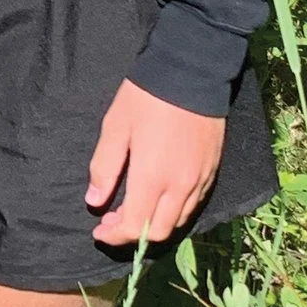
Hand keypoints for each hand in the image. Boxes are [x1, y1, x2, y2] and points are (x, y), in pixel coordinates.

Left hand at [85, 80, 225, 247]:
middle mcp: (180, 187)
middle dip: (132, 235)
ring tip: (133, 211)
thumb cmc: (147, 97)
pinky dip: (173, 212)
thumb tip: (94, 200)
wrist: (192, 71)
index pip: (133, 227)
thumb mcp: (115, 127)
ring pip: (178, 222)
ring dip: (153, 225)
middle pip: (158, 232)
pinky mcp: (212, 170)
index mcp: (153, 178)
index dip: (113, 235)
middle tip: (112, 220)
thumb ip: (104, 168)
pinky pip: (193, 205)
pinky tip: (159, 198)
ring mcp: (200, 180)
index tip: (97, 229)